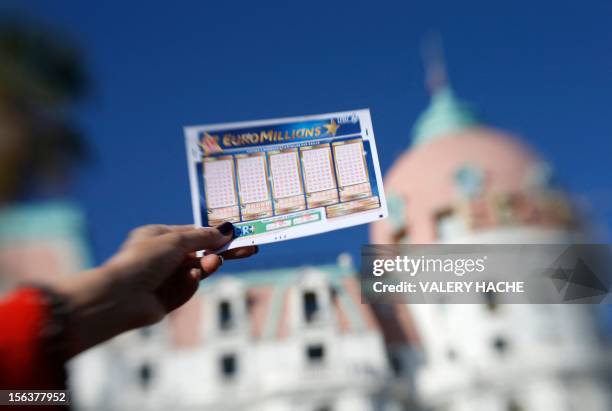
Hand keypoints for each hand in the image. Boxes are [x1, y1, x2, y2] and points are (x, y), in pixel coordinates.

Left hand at [51, 222, 255, 356]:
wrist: (121, 296)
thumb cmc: (143, 260)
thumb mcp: (176, 240)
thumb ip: (203, 237)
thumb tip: (225, 230)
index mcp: (159, 236)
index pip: (193, 233)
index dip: (214, 235)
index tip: (236, 236)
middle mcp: (162, 256)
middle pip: (199, 253)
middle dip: (219, 252)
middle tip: (247, 251)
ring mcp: (165, 278)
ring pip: (197, 271)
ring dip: (206, 266)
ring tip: (212, 264)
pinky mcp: (168, 298)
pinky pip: (189, 288)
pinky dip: (192, 283)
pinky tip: (191, 279)